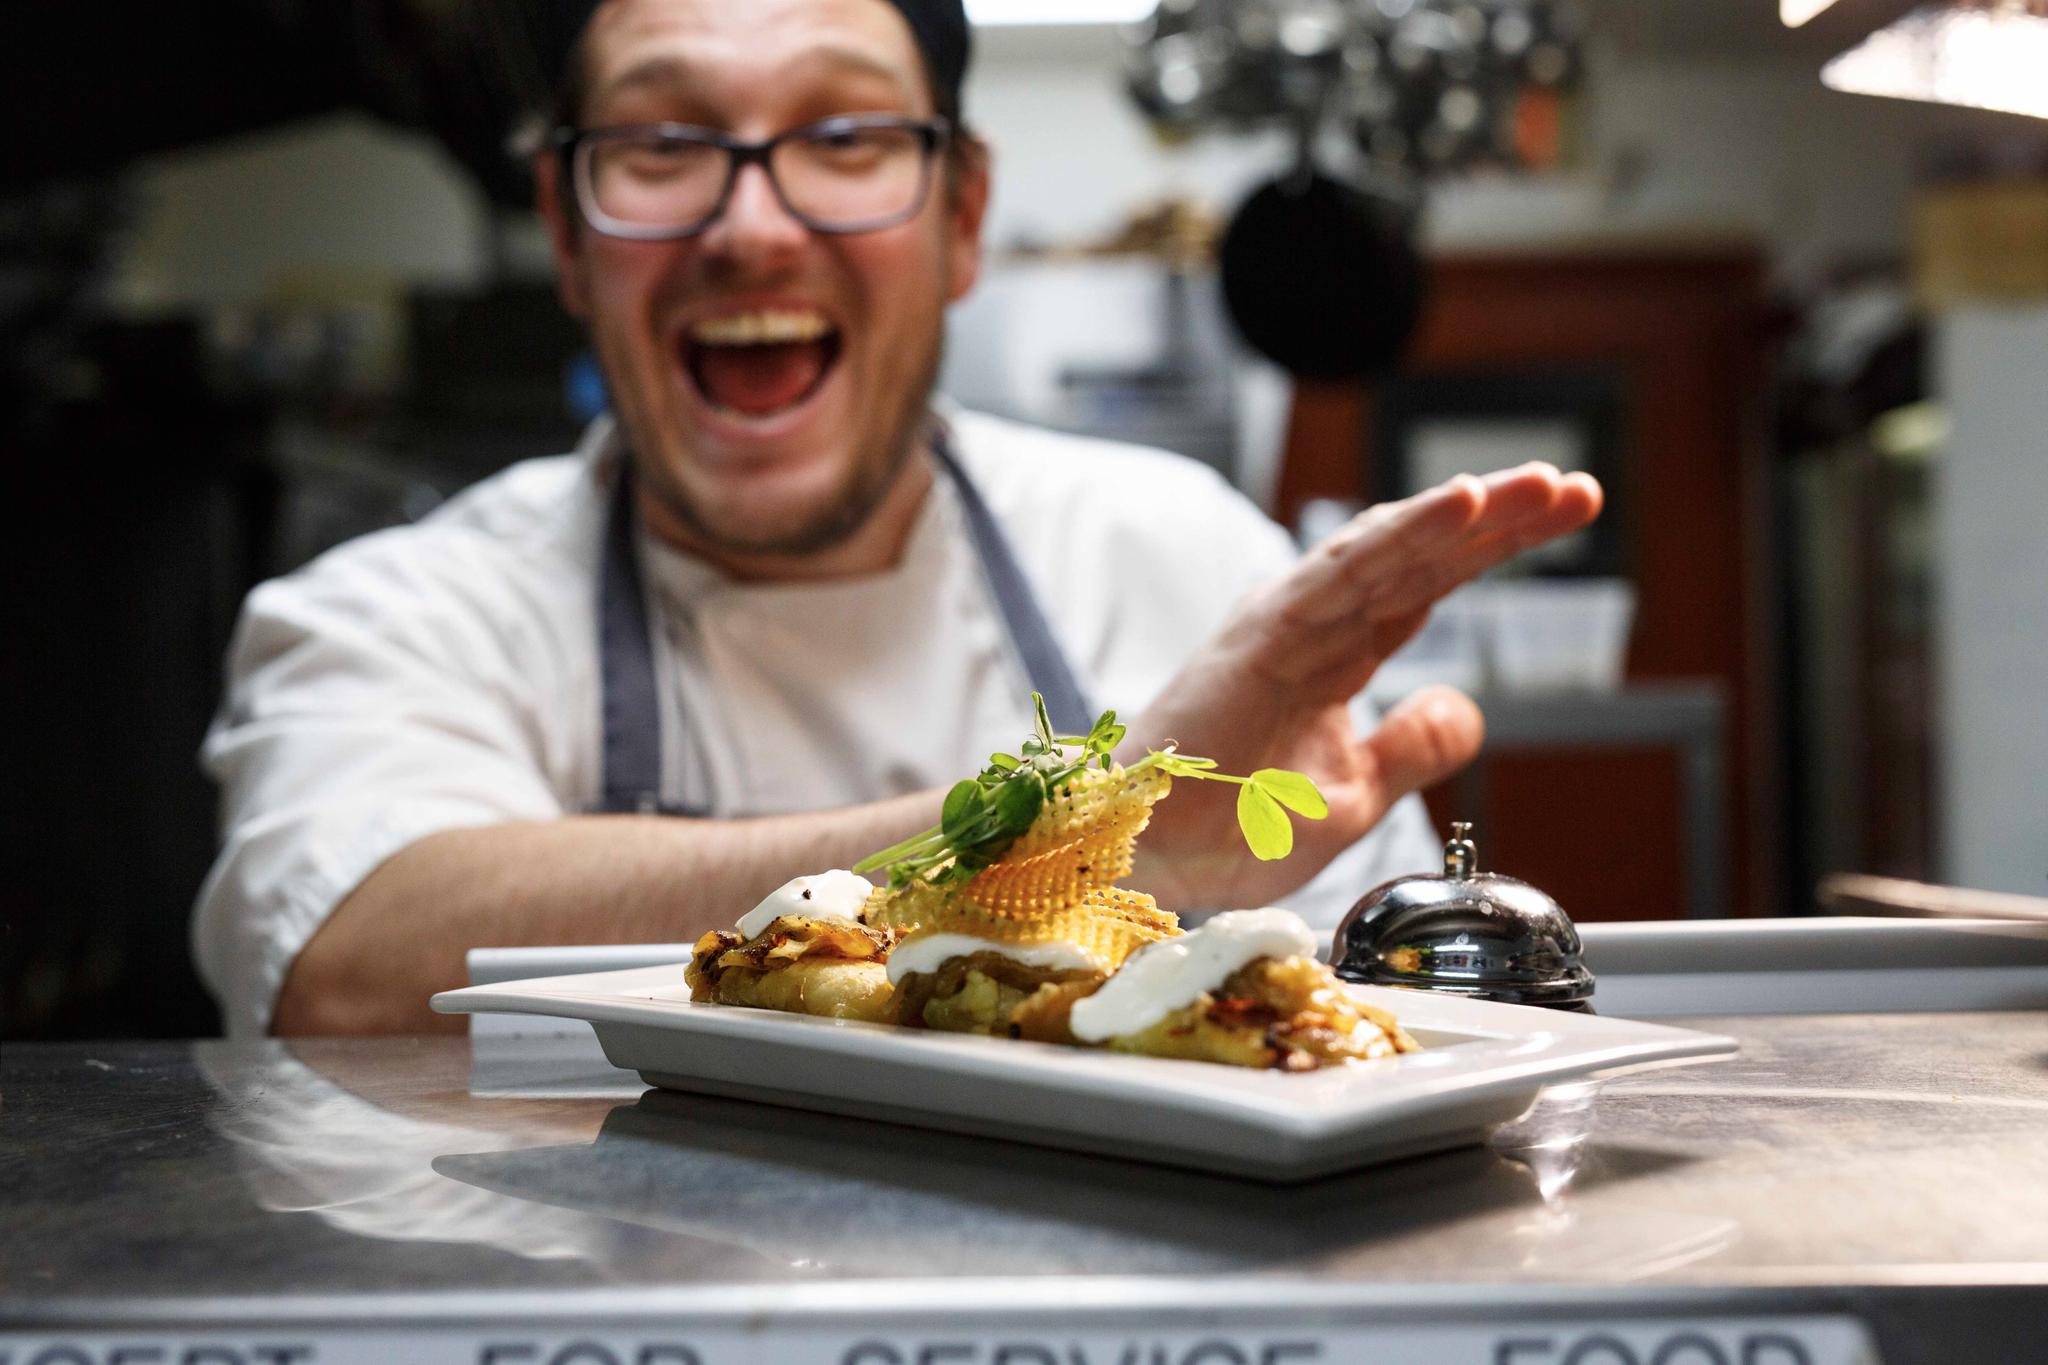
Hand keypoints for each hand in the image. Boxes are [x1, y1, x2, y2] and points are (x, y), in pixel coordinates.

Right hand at [1125, 463, 1602, 907]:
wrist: (1152, 858)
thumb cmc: (1230, 829)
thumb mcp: (1356, 798)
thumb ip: (1412, 748)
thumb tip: (1470, 708)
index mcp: (1337, 656)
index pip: (1429, 585)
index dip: (1494, 549)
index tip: (1568, 519)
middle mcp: (1317, 624)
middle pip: (1424, 556)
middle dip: (1502, 520)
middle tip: (1577, 490)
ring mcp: (1292, 621)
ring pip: (1393, 548)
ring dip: (1466, 514)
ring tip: (1537, 487)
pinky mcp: (1267, 630)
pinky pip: (1347, 570)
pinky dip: (1406, 534)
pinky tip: (1461, 507)